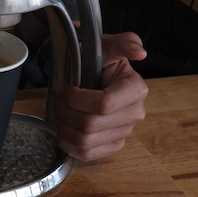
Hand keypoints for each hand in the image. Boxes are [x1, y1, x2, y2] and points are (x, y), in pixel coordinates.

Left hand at [54, 32, 147, 160]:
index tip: (66, 89)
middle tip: (57, 99)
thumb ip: (124, 42)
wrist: (88, 70)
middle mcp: (134, 113)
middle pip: (90, 125)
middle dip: (65, 112)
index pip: (103, 104)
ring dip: (64, 127)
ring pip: (85, 141)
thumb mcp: (106, 45)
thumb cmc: (95, 58)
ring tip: (59, 112)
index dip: (76, 99)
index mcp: (135, 88)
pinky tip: (64, 129)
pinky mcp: (112, 145)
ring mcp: (124, 132)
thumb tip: (140, 52)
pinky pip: (87, 154)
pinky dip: (69, 144)